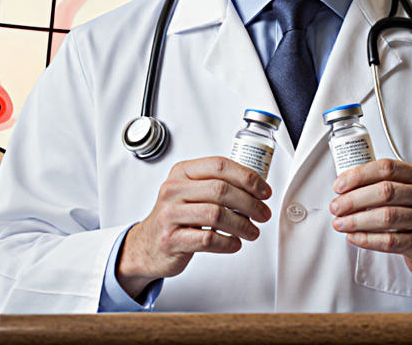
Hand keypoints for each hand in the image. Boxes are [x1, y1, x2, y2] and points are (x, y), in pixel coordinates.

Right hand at [118, 157, 271, 297]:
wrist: (147, 245)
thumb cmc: (176, 216)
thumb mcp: (190, 192)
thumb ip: (216, 184)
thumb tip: (256, 187)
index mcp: (182, 172)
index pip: (219, 166)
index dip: (247, 177)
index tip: (264, 191)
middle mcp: (174, 190)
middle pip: (221, 190)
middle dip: (250, 203)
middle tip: (263, 214)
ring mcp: (170, 215)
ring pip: (216, 215)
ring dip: (242, 225)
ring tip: (252, 231)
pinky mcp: (171, 240)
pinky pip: (208, 240)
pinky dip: (228, 243)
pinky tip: (235, 243)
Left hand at [329, 159, 411, 283]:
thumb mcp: (409, 191)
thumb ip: (384, 183)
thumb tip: (345, 186)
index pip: (386, 167)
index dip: (359, 175)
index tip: (340, 186)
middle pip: (385, 191)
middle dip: (354, 199)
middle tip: (336, 207)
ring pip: (387, 216)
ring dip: (357, 220)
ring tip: (341, 223)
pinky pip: (390, 241)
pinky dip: (367, 239)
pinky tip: (354, 237)